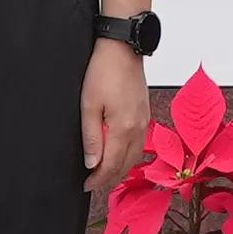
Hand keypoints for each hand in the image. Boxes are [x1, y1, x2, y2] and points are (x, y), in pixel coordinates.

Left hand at [79, 40, 146, 190]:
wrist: (123, 48)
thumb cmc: (105, 71)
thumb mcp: (89, 105)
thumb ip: (91, 137)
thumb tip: (92, 163)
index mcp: (124, 129)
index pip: (111, 166)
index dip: (98, 180)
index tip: (86, 185)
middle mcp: (139, 129)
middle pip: (126, 166)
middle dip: (109, 179)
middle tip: (93, 184)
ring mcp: (145, 122)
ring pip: (135, 157)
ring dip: (121, 169)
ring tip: (105, 173)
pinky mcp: (146, 114)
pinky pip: (140, 144)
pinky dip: (129, 156)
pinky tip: (120, 154)